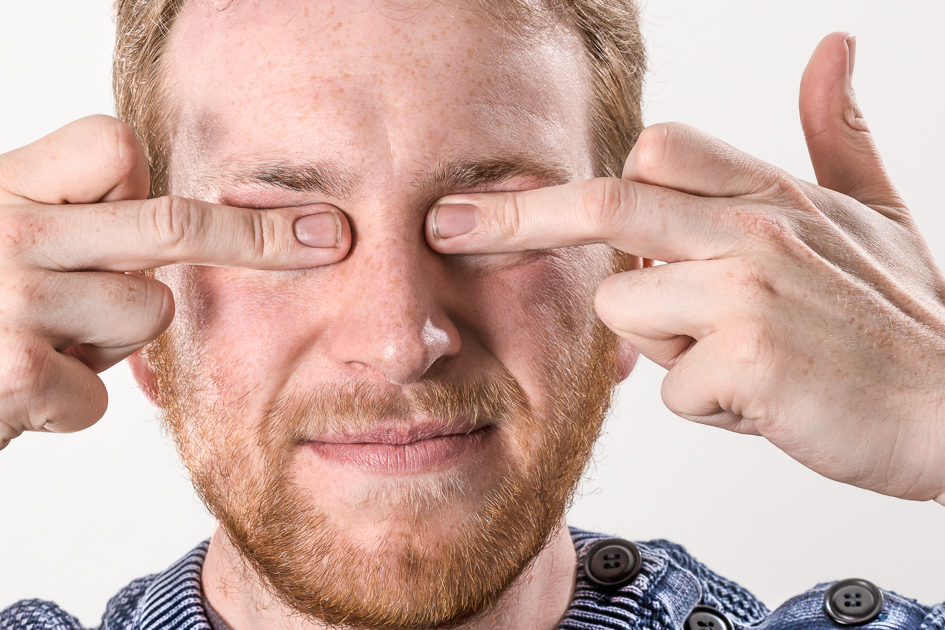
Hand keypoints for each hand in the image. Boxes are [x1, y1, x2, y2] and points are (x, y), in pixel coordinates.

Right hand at [0, 3, 347, 511]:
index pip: (115, 148)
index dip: (148, 178)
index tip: (179, 206)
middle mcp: (12, 232)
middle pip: (170, 223)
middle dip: (256, 238)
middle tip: (330, 237)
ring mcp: (15, 304)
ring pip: (143, 319)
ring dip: (102, 347)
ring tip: (26, 351)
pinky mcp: (15, 377)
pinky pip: (96, 397)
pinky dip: (62, 411)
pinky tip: (2, 402)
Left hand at [426, 33, 944, 503]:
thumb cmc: (903, 322)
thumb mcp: (877, 215)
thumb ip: (837, 134)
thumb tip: (833, 46)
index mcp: (773, 193)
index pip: (655, 155)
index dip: (585, 181)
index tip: (512, 195)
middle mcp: (756, 228)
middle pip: (607, 206)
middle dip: (513, 216)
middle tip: (443, 226)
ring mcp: (750, 290)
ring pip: (628, 308)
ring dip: (664, 346)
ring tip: (739, 358)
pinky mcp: (749, 359)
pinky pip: (671, 387)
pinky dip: (706, 405)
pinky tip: (762, 400)